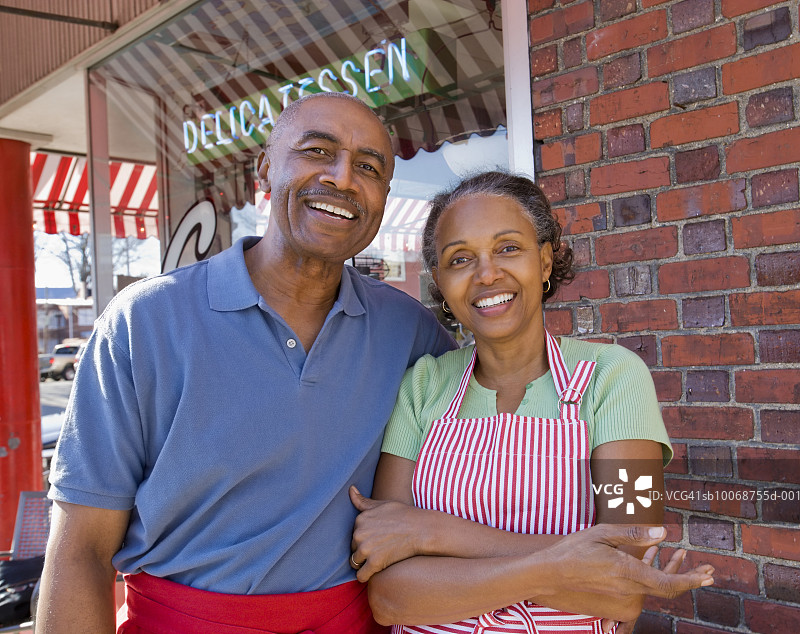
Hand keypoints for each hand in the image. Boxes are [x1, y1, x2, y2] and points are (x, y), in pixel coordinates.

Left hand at [349, 486, 424, 581]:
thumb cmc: (404, 515)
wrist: (421, 529)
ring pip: (355, 562)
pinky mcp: (374, 563)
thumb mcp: (382, 504)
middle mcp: (359, 533)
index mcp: (360, 519)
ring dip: (363, 564)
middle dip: (363, 551)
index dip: (364, 539)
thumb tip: (351, 489)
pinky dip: (366, 576)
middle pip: (353, 548)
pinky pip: (361, 576)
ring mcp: (366, 548)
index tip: (376, 539)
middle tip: (379, 549)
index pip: (353, 534)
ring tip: (378, 560)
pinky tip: (375, 572)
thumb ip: (363, 501)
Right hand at [533, 525, 712, 622]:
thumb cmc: (575, 549)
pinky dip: (656, 576)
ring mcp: (622, 593)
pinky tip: (655, 559)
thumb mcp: (603, 532)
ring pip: (656, 588)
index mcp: (628, 571)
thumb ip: (634, 534)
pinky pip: (643, 587)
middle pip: (668, 590)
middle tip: (709, 572)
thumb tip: (663, 533)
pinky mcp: (616, 593)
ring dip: (674, 576)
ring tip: (685, 561)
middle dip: (691, 580)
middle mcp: (629, 587)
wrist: (552, 573)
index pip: (668, 584)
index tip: (708, 575)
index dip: (691, 581)